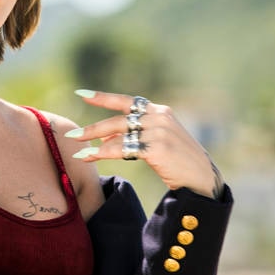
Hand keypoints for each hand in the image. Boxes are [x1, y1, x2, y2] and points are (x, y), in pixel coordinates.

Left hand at [68, 90, 220, 197]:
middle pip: (118, 119)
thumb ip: (136, 135)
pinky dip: (104, 153)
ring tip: (78, 151)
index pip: (127, 100)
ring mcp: (159, 131)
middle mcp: (159, 117)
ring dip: (95, 144)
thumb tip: (105, 139)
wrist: (202, 179)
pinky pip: (123, 150)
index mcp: (160, 111)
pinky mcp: (157, 147)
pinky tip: (91, 156)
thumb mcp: (159, 141)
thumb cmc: (179, 162)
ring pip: (118, 136)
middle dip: (93, 128)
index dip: (103, 97)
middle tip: (72, 134)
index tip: (82, 94)